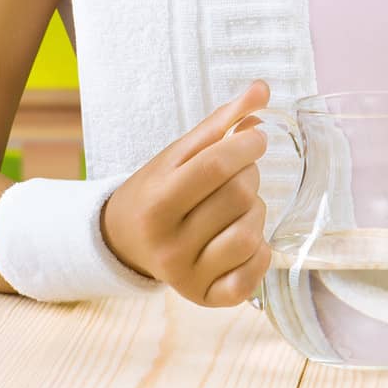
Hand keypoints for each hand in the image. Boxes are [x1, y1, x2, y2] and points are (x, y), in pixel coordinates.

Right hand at [100, 78, 273, 307]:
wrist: (124, 240)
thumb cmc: (158, 189)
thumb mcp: (179, 153)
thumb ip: (221, 121)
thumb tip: (262, 88)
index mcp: (157, 202)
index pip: (215, 166)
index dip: (246, 144)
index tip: (255, 137)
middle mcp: (168, 245)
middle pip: (238, 197)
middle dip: (250, 175)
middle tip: (239, 174)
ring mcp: (186, 276)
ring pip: (249, 234)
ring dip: (257, 212)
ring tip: (239, 206)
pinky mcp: (204, 299)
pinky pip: (251, 278)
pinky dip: (260, 253)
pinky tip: (246, 238)